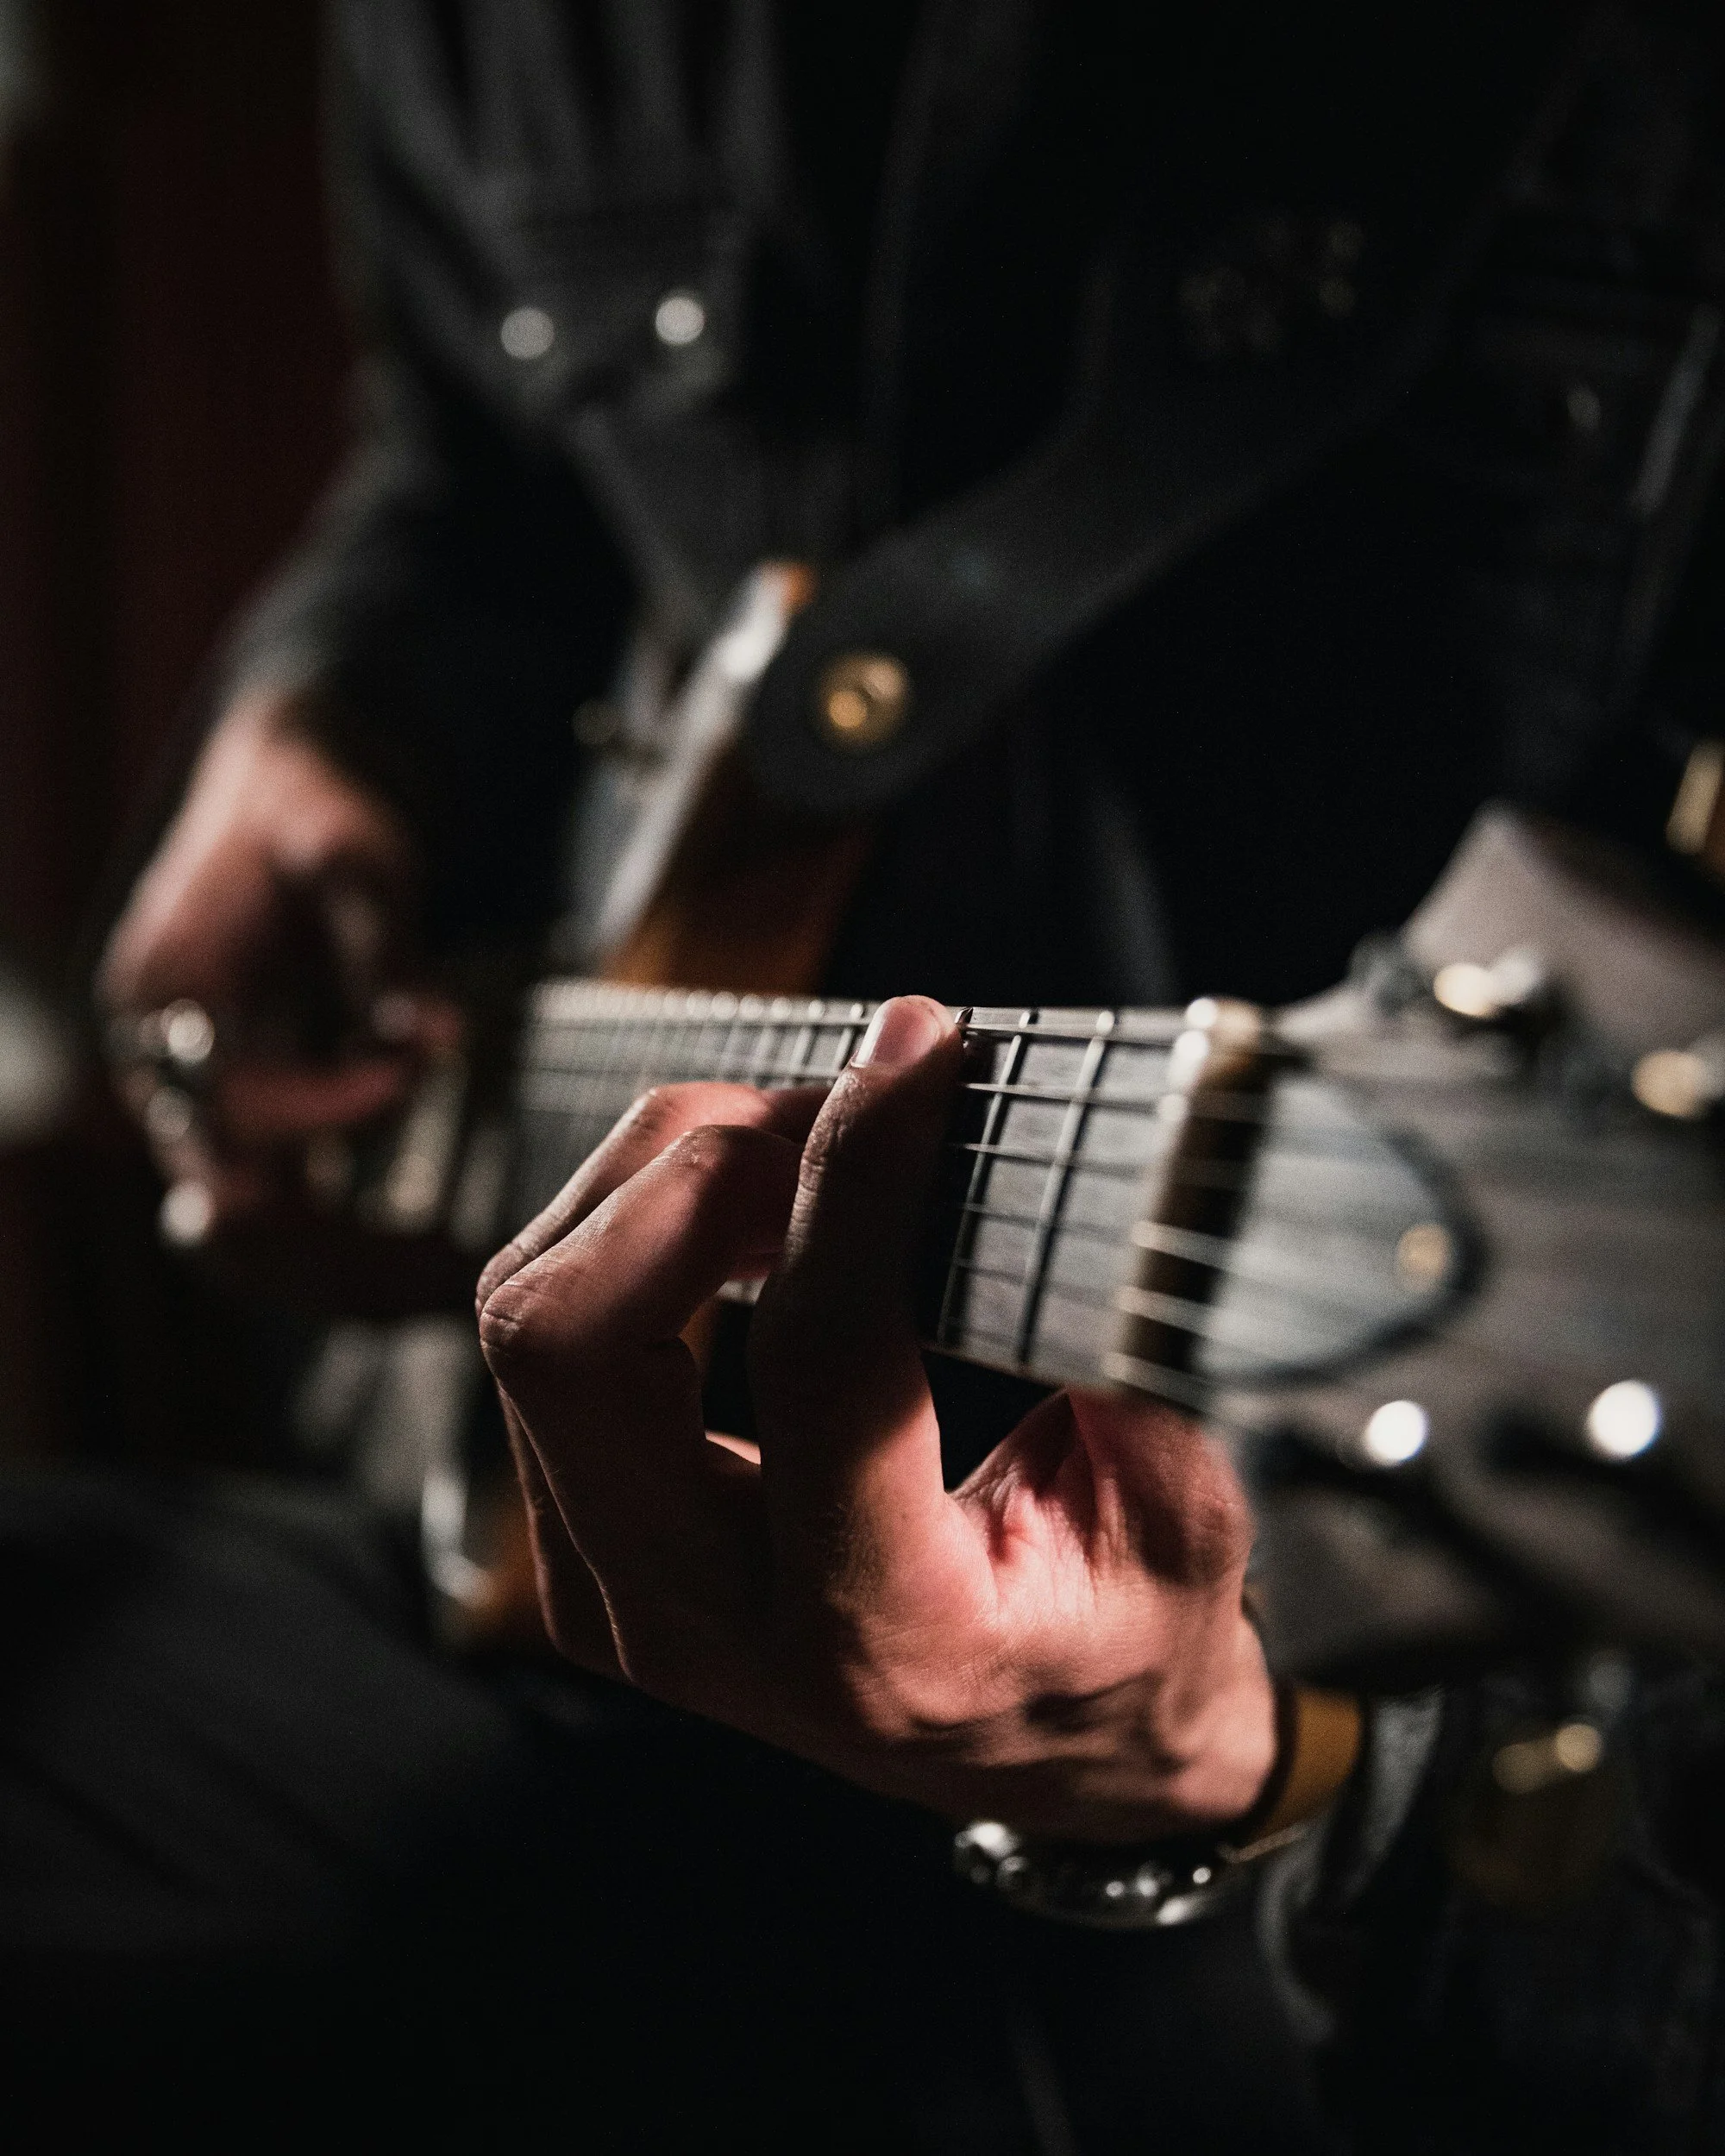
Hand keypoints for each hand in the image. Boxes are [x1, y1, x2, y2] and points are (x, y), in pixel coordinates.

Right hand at [99, 688, 467, 1308]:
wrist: (283, 802)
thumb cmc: (315, 821)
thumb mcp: (355, 859)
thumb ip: (387, 948)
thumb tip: (437, 1038)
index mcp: (169, 995)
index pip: (230, 1099)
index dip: (324, 1104)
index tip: (411, 1071)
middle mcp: (165, 1068)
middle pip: (227, 1204)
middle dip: (335, 1249)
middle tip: (449, 1268)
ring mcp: (199, 1107)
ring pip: (255, 1235)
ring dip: (343, 1274)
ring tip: (450, 1284)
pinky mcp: (246, 1126)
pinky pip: (283, 1218)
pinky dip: (348, 1252)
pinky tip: (433, 1264)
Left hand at [478, 997, 1277, 1839]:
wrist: (1041, 1750)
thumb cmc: (1121, 1633)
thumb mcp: (1179, 1513)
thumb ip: (1115, 1355)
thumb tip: (1037, 1154)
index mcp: (880, 1639)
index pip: (818, 1360)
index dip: (861, 1177)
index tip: (918, 1053)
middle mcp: (704, 1628)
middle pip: (567, 1342)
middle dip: (693, 1170)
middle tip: (835, 1107)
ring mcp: (614, 1590)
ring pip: (528, 1318)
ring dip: (655, 1182)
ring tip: (801, 1142)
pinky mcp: (583, 1539)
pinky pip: (542, 1337)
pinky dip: (631, 1228)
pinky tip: (748, 1203)